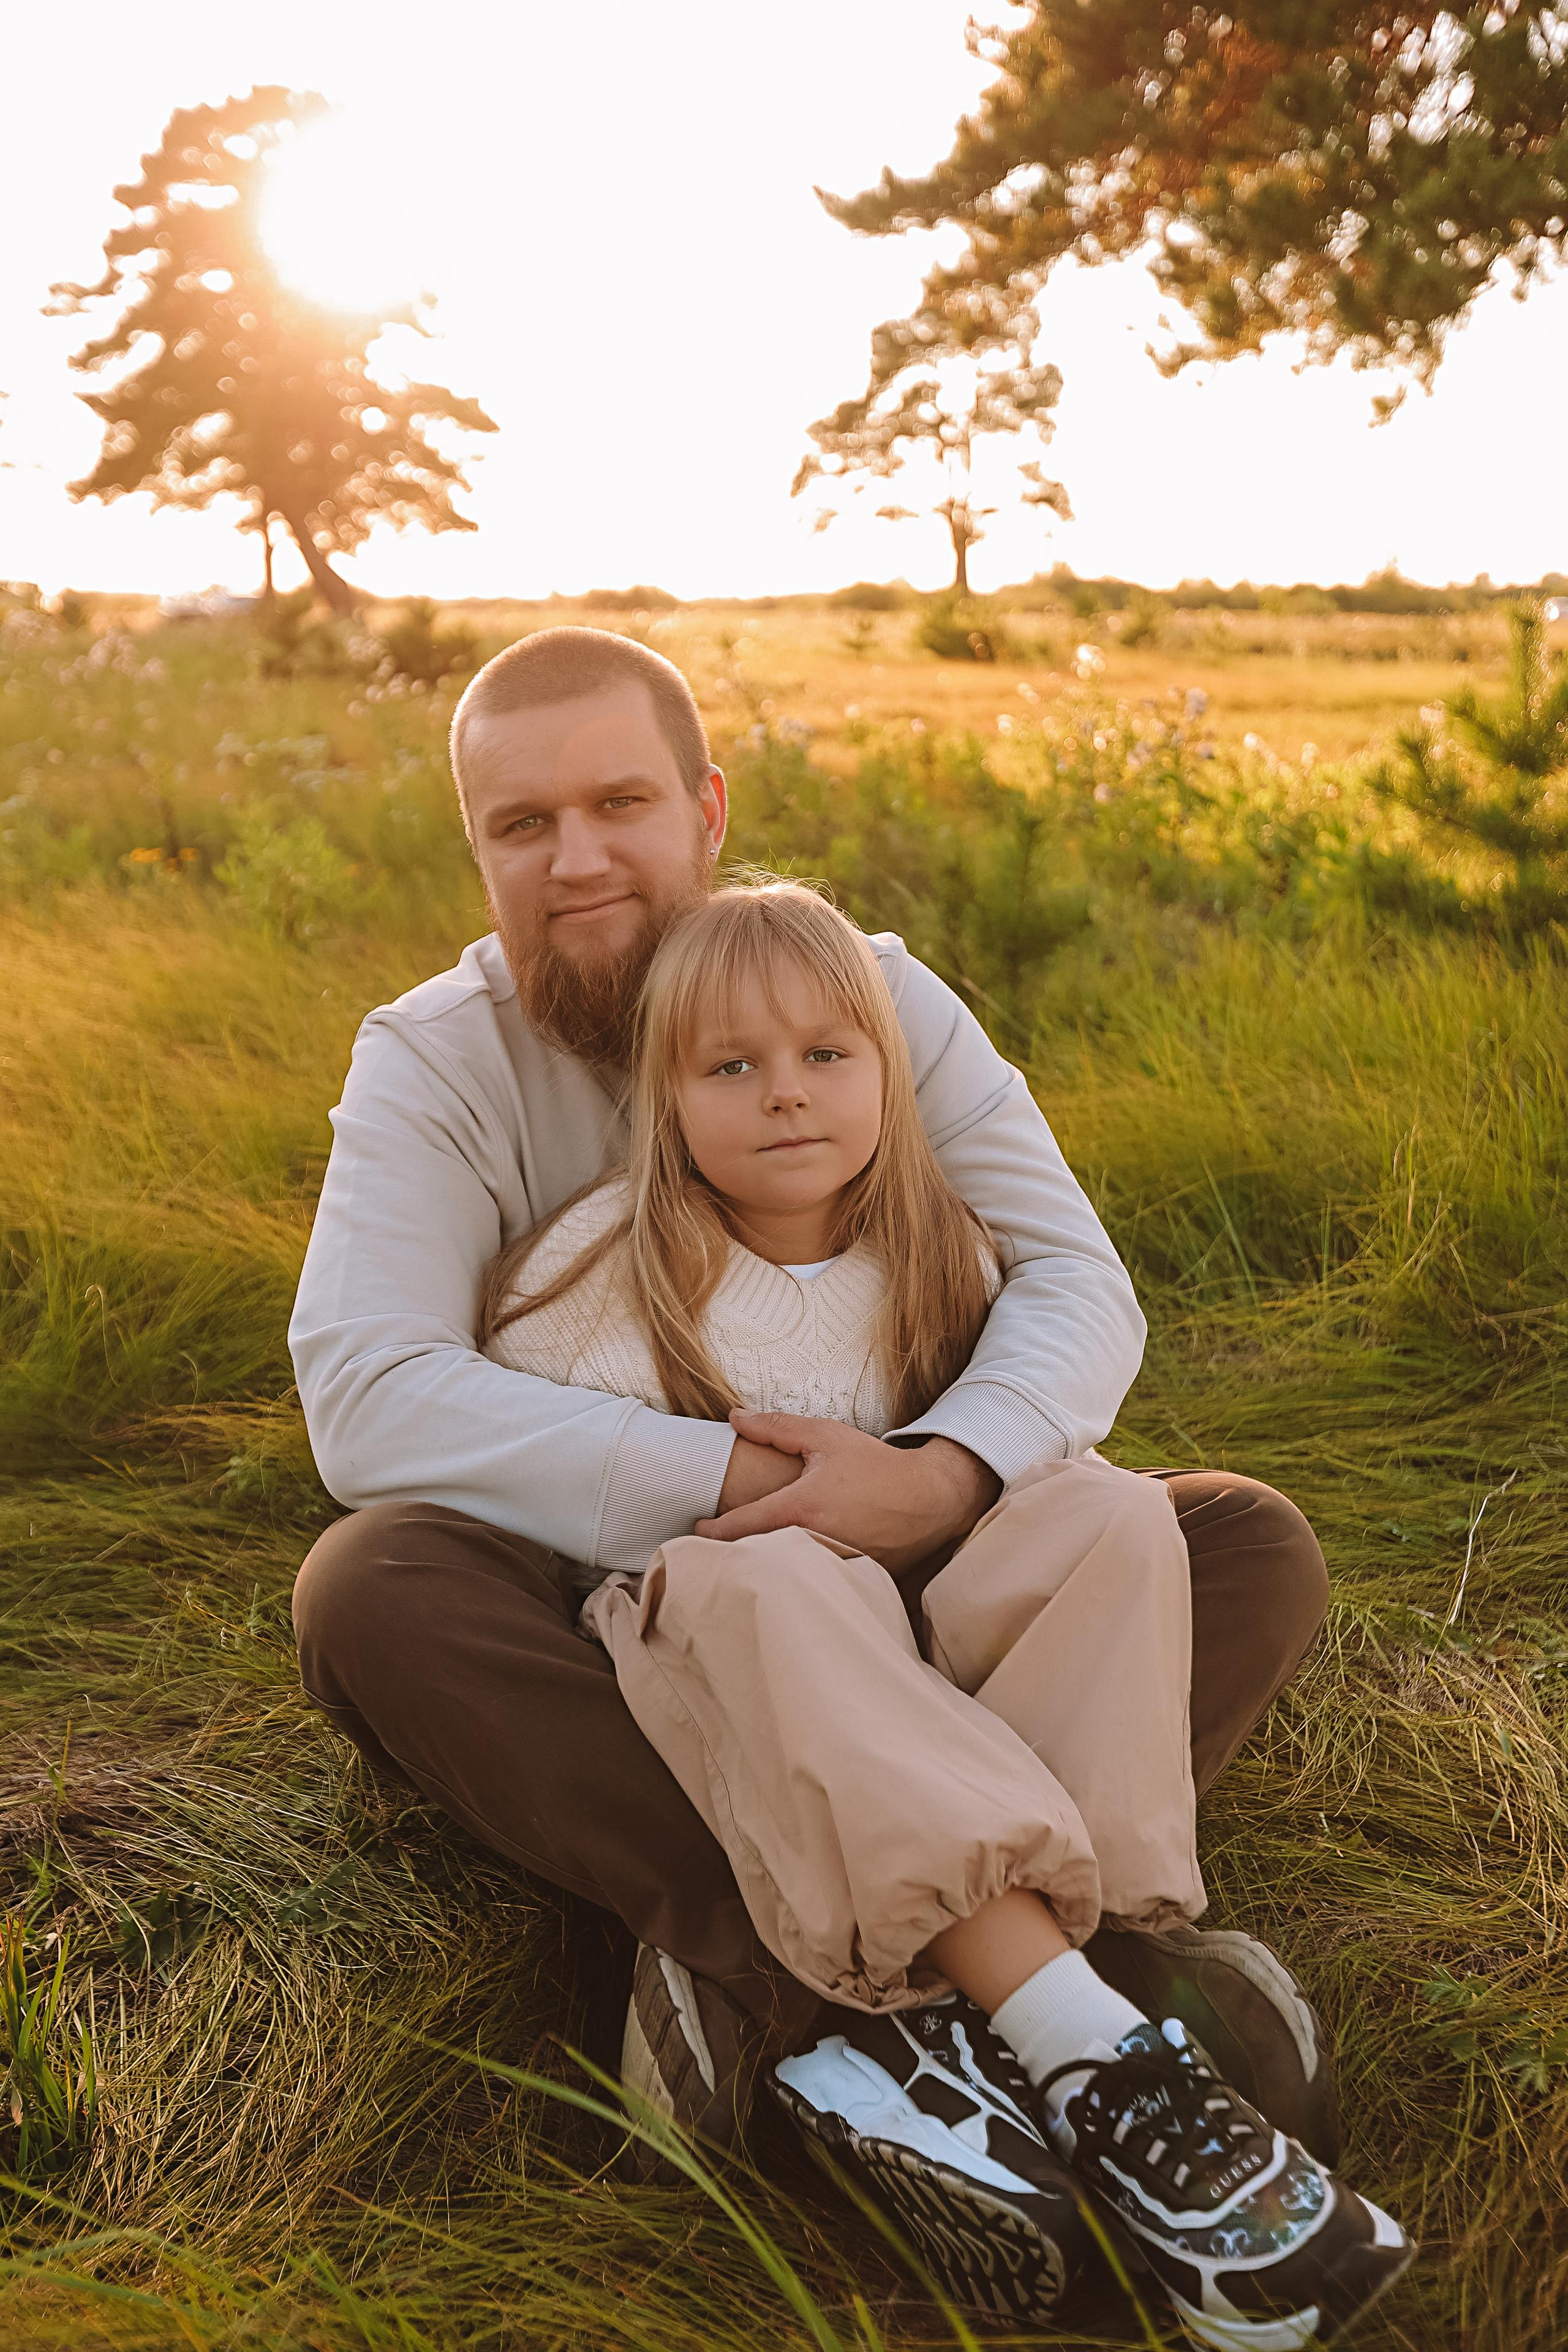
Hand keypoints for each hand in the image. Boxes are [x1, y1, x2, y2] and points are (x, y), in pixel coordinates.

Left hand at [696, 1412, 1000, 1572]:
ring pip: (777, 1576)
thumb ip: (777, 1427)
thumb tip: (735, 1418)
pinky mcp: (844, 1582)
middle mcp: (810, 1543)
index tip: (696, 1530)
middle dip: (727, 1556)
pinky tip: (783, 1572)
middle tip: (708, 1550)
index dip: (708, 1533)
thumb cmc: (877, 1466)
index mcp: (799, 1508)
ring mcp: (828, 1568)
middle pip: (751, 1559)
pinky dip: (791, 1579)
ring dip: (758, 1570)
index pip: (736, 1529)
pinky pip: (807, 1584)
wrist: (931, 1499)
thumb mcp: (827, 1436)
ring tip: (739, 1562)